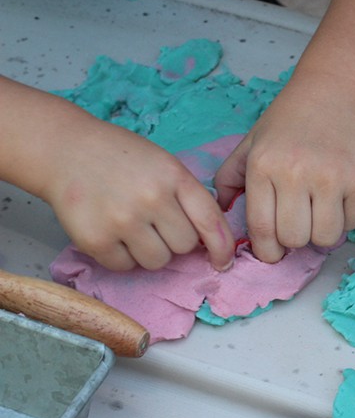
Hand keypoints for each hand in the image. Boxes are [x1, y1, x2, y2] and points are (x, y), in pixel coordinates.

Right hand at [45, 120, 233, 270]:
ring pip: (158, 261)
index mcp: (174, 176)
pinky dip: (122, 256)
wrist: (66, 150)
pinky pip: (125, 266)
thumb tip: (210, 241)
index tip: (223, 262)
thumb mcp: (165, 164)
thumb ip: (187, 196)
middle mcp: (151, 198)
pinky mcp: (95, 239)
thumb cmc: (123, 159)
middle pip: (185, 246)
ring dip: (149, 251)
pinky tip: (112, 232)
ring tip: (133, 226)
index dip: (223, 247)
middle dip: (175, 240)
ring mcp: (122, 220)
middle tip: (155, 222)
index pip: (210, 221)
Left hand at [214, 74, 354, 261]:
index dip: (267, 250)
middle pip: (294, 238)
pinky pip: (352, 222)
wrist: (336, 92)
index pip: (262, 229)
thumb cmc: (290, 121)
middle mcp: (296, 172)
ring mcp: (332, 177)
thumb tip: (221, 211)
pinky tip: (340, 198)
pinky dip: (346, 218)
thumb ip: (230, 177)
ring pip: (325, 237)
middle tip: (299, 221)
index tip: (273, 251)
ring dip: (321, 232)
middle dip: (295, 238)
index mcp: (263, 166)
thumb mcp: (252, 142)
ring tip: (319, 211)